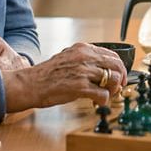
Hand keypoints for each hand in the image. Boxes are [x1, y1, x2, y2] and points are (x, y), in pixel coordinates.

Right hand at [2, 42, 127, 110]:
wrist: (30, 84)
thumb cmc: (48, 74)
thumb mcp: (69, 58)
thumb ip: (86, 61)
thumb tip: (105, 71)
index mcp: (83, 49)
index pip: (112, 55)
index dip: (119, 68)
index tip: (119, 77)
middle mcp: (85, 57)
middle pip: (117, 66)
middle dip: (120, 79)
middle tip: (116, 89)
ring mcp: (83, 71)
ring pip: (113, 80)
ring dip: (112, 91)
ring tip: (103, 96)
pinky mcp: (80, 87)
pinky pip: (103, 94)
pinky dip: (103, 101)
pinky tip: (96, 102)